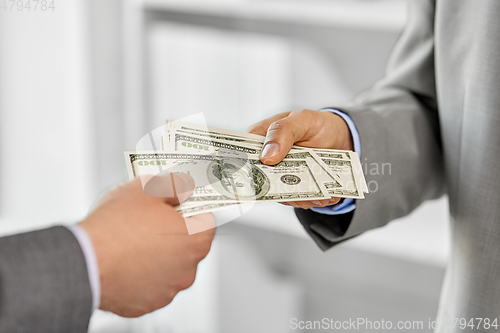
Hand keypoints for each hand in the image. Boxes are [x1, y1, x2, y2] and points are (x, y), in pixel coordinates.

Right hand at [79, 173, 214, 316]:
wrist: (83, 261)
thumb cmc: (115, 226)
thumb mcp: (147, 189)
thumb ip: (174, 186)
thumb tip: (182, 187)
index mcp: (194, 241)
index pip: (206, 221)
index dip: (191, 209)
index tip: (178, 204)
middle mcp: (187, 270)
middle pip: (188, 245)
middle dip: (173, 232)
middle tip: (150, 220)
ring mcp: (167, 290)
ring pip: (169, 266)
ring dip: (158, 255)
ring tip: (133, 241)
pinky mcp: (147, 303)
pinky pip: (151, 284)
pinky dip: (142, 274)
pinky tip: (125, 261)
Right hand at [247, 109, 353, 208]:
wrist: (338, 136)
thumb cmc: (315, 124)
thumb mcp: (301, 120)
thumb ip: (282, 132)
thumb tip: (266, 156)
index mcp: (259, 139)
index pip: (242, 154)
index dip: (242, 167)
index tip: (251, 179)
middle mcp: (267, 159)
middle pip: (261, 179)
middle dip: (277, 188)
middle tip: (295, 193)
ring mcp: (281, 175)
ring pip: (280, 193)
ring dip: (299, 198)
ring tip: (320, 197)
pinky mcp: (294, 186)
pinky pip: (297, 198)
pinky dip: (311, 199)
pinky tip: (327, 197)